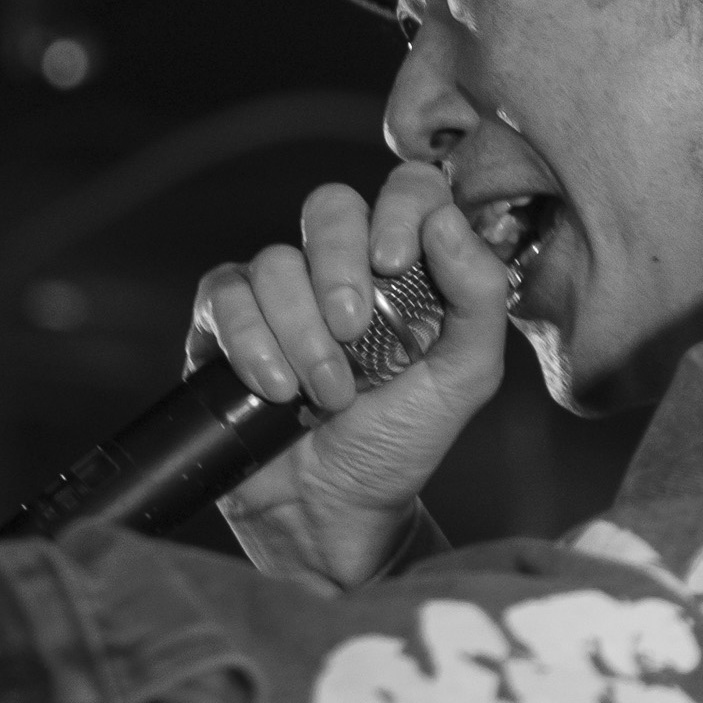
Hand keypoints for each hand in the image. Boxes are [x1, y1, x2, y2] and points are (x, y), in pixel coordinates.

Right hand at [189, 156, 511, 587]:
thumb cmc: (402, 444)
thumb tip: (445, 219)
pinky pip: (224, 296)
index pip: (406, 188)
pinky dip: (252, 343)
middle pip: (330, 204)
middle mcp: (340, 269)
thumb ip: (478, 295)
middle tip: (354, 331)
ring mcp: (279, 296)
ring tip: (328, 394)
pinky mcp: (224, 327)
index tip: (394, 263)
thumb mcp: (465, 377)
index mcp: (407, 268)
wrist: (334, 514)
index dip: (398, 207)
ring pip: (274, 262)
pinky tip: (278, 390)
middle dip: (339, 263)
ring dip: (303, 333)